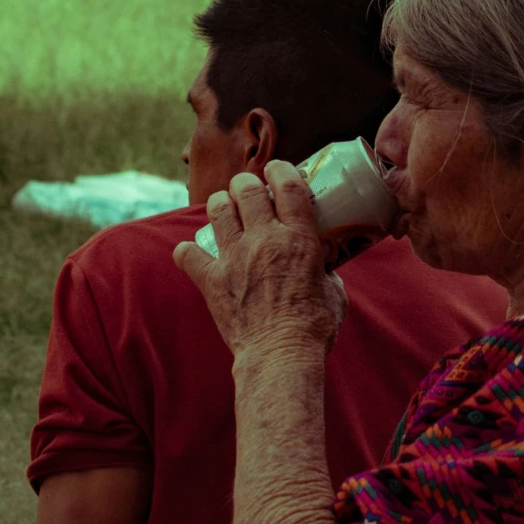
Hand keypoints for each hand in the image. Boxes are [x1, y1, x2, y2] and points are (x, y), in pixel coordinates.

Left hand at [174, 162, 345, 358]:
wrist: (280, 356)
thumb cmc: (314, 328)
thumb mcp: (335, 292)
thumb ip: (326, 272)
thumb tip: (323, 267)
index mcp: (299, 238)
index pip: (288, 185)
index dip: (281, 169)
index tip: (278, 168)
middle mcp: (264, 239)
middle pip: (247, 189)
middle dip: (245, 183)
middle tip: (248, 189)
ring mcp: (234, 257)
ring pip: (217, 209)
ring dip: (220, 203)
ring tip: (224, 208)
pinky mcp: (212, 280)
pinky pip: (187, 254)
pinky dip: (187, 251)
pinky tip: (192, 253)